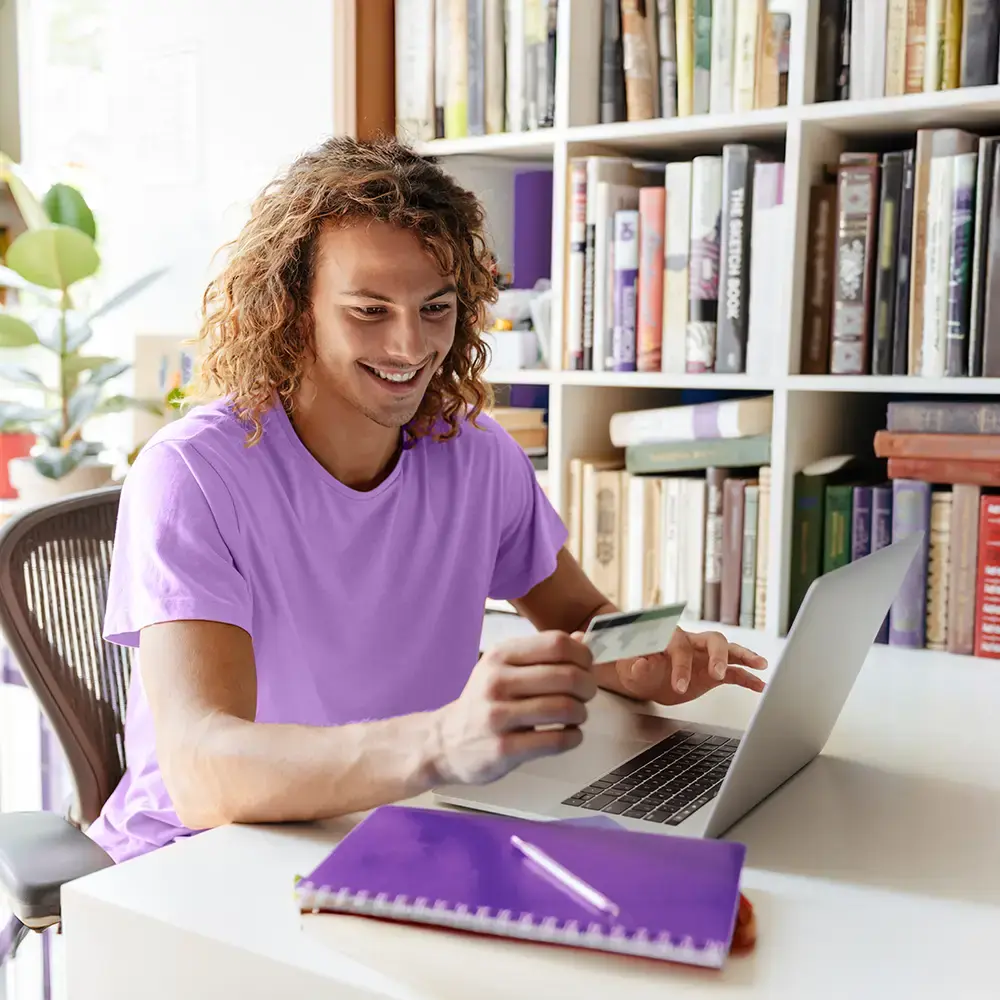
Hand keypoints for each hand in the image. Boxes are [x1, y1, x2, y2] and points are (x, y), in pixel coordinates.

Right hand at [432, 631, 595, 784]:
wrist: (446, 742)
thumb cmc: (484, 702)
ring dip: (582, 713)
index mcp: (500, 656)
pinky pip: (555, 740)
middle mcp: (497, 681)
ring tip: (577, 716)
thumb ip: (542, 654)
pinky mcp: (504, 749)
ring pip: (565, 708)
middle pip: (567, 675)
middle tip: (587, 694)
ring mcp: (498, 716)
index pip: (557, 643)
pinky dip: (574, 737)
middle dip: (588, 685)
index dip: (582, 654)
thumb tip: (583, 639)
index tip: (587, 666)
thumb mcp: (505, 669)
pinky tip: (569, 735)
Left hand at [605, 628, 766, 705]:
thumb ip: (635, 665)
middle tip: (717, 674)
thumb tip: (640, 662)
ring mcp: (706, 656)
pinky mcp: (714, 672)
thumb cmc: (637, 669)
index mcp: (671, 638)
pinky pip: (735, 672)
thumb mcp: (630, 668)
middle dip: (717, 656)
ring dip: (744, 656)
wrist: (645, 678)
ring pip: (729, 650)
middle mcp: (693, 643)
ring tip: (760, 665)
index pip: (680, 647)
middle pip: (712, 640)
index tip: (679, 685)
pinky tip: (760, 685)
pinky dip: (748, 677)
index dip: (681, 665)